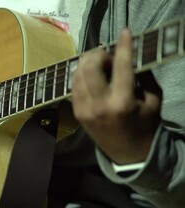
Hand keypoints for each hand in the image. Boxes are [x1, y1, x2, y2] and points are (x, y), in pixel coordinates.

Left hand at [71, 29, 161, 164]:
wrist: (128, 154)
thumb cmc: (145, 125)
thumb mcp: (154, 100)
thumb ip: (143, 76)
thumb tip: (130, 55)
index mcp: (122, 103)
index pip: (121, 66)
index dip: (123, 46)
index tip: (125, 33)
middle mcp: (99, 105)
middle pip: (90, 66)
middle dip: (99, 54)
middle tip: (109, 56)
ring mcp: (84, 109)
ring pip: (78, 74)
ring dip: (88, 62)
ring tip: (101, 63)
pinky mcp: (77, 112)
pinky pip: (74, 85)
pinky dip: (82, 74)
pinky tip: (92, 74)